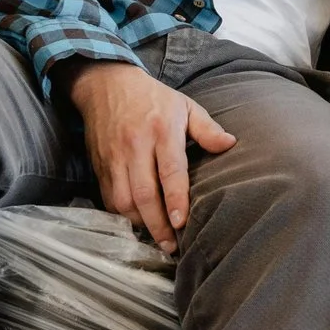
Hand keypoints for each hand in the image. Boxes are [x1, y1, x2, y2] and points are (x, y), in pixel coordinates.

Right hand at [67, 58, 235, 256]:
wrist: (105, 84)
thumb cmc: (152, 98)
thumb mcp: (184, 105)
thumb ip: (207, 128)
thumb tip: (230, 144)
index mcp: (162, 130)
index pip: (170, 170)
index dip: (176, 199)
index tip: (182, 223)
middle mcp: (136, 146)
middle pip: (144, 193)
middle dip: (158, 224)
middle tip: (172, 245)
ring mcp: (114, 157)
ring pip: (123, 200)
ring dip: (140, 224)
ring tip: (157, 239)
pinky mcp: (99, 165)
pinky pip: (108, 198)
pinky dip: (122, 216)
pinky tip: (137, 224)